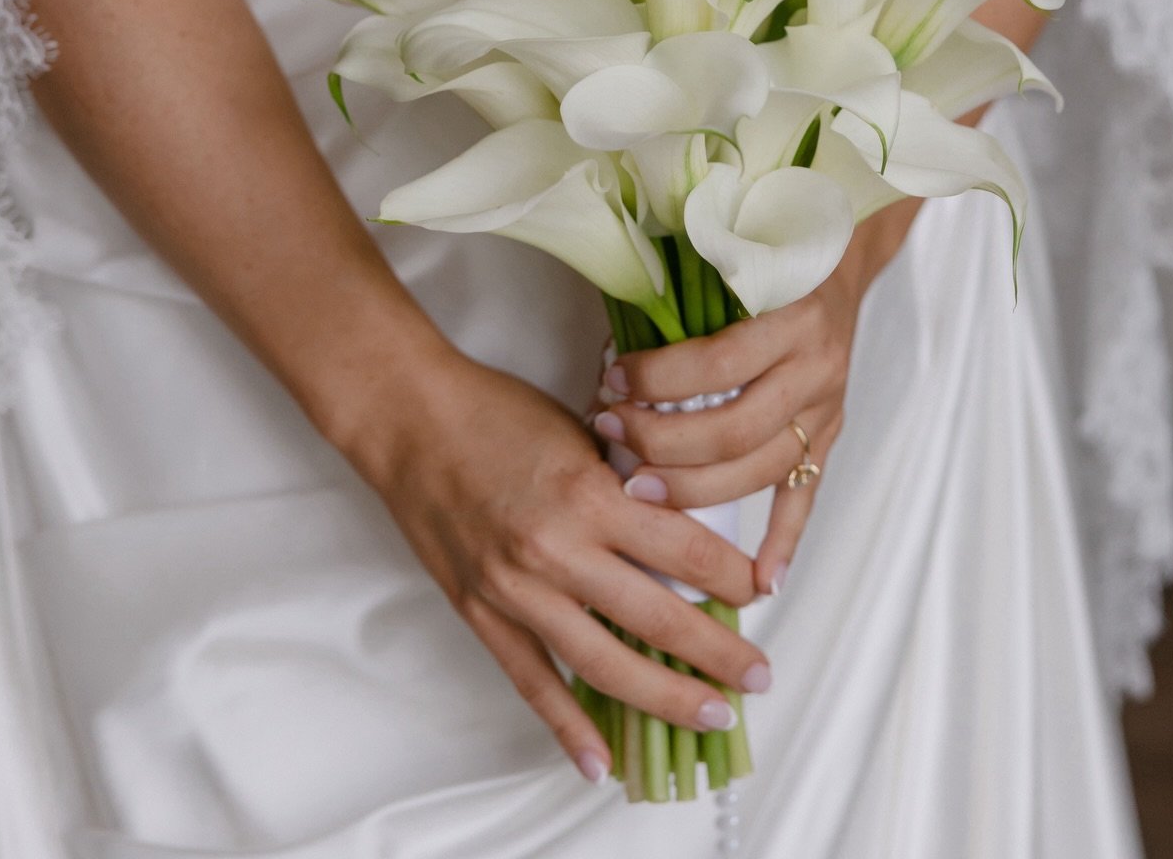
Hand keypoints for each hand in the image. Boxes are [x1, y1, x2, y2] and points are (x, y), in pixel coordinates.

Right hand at [348, 346, 770, 782]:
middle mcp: (556, 549)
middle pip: (660, 617)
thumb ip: (626, 483)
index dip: (734, 578)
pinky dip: (569, 727)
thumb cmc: (494, 411)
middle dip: (719, 653)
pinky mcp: (482, 612)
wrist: (411, 419)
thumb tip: (679, 532)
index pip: (687, 551)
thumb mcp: (580, 432)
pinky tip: (603, 761)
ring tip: (711, 715)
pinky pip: (533, 682)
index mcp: (589, 494)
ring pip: (605, 665)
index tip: (762, 592)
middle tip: (759, 676)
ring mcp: (516, 589)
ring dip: (665, 697)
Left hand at [595, 203, 916, 598]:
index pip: (716, 364)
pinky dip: (784, 543)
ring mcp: (828, 407)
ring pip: (760, 470)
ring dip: (695, 489)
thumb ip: (684, 296)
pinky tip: (759, 581)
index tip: (610, 382)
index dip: (658, 380)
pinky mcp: (832, 434)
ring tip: (638, 490)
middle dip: (662, 442)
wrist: (839, 249)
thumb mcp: (730, 254)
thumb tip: (609, 350)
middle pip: (734, 429)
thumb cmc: (767, 249)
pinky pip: (808, 497)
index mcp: (790, 316)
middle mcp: (815, 366)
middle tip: (610, 436)